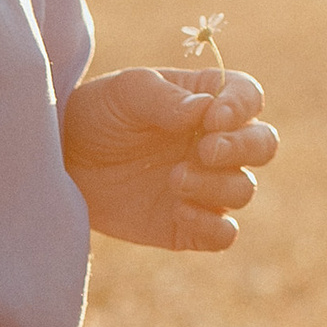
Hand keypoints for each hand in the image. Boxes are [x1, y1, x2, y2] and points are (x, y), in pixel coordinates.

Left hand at [61, 63, 277, 250]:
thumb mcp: (125, 92)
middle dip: (243, 148)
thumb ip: (164, 98)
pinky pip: (224, 234)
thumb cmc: (97, 115)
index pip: (248, 98)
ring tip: (174, 178)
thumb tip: (204, 111)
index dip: (241, 108)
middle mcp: (215, 143)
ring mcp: (206, 186)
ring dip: (217, 185)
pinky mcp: (188, 225)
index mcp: (208, 102)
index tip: (213, 118)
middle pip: (263, 145)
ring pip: (244, 189)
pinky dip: (212, 226)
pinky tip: (179, 210)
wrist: (62, 162)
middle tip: (205, 151)